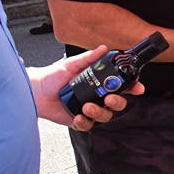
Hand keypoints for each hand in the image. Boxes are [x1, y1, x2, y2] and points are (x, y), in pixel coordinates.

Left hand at [28, 46, 144, 129]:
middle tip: (108, 98)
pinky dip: (85, 122)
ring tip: (87, 107)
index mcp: (99, 84)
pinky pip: (88, 126)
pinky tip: (79, 116)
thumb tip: (103, 48)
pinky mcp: (78, 120)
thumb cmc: (53, 76)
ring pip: (105, 116)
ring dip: (99, 112)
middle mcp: (97, 98)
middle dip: (117, 102)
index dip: (132, 88)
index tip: (137, 88)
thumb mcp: (72, 64)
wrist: (35, 90)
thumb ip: (89, 57)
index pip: (121, 87)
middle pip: (118, 104)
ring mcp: (89, 110)